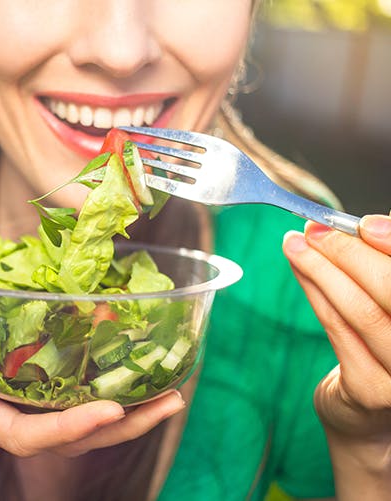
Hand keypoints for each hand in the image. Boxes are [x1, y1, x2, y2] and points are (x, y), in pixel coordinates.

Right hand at [0, 223, 184, 457]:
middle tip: (172, 399)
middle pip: (60, 439)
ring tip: (172, 390)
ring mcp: (1, 406)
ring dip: (121, 413)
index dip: (64, 428)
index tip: (112, 409)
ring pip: (67, 426)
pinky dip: (97, 390)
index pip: (16, 433)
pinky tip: (131, 367)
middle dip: (117, 426)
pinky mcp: (10, 391)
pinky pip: (61, 401)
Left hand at [282, 214, 390, 442]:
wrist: (371, 418)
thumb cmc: (385, 346)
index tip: (363, 224)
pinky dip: (315, 293)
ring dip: (322, 269)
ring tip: (295, 244)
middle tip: (315, 229)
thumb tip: (367, 226)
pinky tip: (299, 270)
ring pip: (362, 309)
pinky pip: (338, 329)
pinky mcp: (373, 390)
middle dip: (349, 253)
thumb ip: (385, 268)